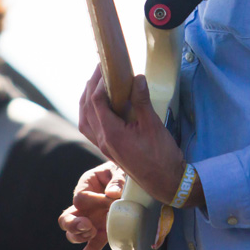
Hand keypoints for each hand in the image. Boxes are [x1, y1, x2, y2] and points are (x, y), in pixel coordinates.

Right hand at [58, 162, 124, 249]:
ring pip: (74, 232)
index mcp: (87, 184)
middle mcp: (86, 203)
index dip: (93, 202)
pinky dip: (89, 249)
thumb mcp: (120, 169)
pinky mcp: (103, 229)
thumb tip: (112, 193)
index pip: (81, 197)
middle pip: (67, 216)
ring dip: (80, 236)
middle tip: (87, 225)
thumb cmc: (124, 170)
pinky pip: (93, 242)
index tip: (110, 201)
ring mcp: (92, 217)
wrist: (135, 180)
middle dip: (73, 224)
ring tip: (93, 233)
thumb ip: (117, 180)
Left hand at [78, 67, 184, 204]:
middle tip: (100, 68)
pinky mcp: (108, 149)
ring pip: (84, 119)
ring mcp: (103, 146)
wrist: (165, 182)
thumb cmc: (161, 156)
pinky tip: (99, 106)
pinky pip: (90, 128)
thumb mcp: (153, 125)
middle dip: (90, 86)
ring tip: (96, 83)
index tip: (107, 66)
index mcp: (110, 133)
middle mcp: (101, 140)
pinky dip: (89, 112)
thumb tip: (137, 77)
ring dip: (86, 99)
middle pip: (86, 108)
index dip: (99, 81)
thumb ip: (142, 100)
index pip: (96, 101)